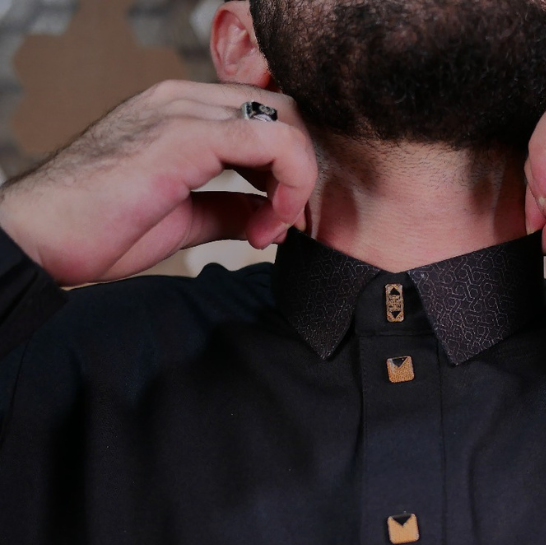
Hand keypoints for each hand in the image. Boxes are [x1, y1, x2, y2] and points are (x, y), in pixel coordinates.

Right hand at [0, 81, 316, 285]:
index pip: (266, 119)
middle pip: (284, 114)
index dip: (288, 171)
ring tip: (269, 229)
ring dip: (297, 182)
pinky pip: (271, 139)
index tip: (275, 222)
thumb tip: (266, 216)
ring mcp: (184, 111)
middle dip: (299, 173)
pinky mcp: (183, 135)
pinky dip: (289, 183)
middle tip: (280, 224)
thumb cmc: (100, 228)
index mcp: (183, 114)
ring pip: (285, 121)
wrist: (42, 239)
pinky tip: (267, 225)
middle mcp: (186, 101)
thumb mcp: (183, 218)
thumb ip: (227, 209)